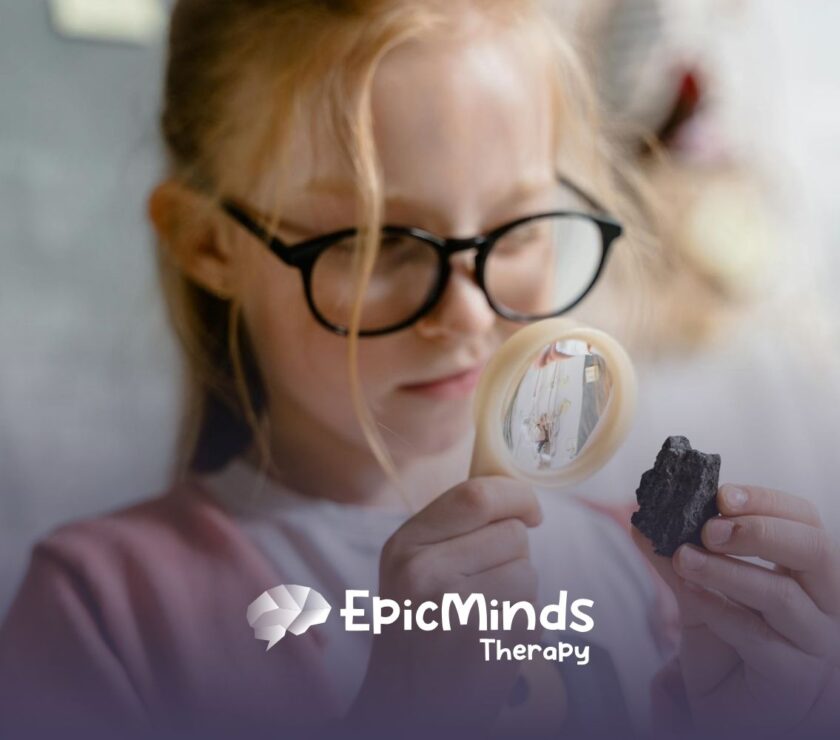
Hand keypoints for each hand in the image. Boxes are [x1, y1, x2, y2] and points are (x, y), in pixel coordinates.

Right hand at [346, 477, 542, 734]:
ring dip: (518, 594)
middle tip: (484, 586)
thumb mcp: (414, 566)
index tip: (531, 510)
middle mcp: (423, 571)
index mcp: (405, 544)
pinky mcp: (484, 642)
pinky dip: (520, 626)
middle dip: (514, 556)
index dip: (516, 495)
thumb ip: (454, 526)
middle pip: (513, 534)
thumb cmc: (421, 627)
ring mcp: (454, 607)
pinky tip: (489, 642)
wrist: (408, 703)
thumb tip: (515, 491)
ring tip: (482, 617)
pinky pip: (532, 612)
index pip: (476, 495)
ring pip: (528, 573)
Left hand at [633, 484, 839, 737]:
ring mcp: (815, 641)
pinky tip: (689, 592)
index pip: (805, 521)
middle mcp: (823, 603)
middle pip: (813, 550)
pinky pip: (758, 636)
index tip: (722, 494)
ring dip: (726, 571)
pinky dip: (719, 608)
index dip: (767, 502)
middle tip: (708, 528)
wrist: (726, 706)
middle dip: (758, 530)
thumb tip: (641, 522)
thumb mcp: (696, 589)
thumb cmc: (722, 643)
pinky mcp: (795, 677)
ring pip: (781, 595)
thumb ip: (676, 556)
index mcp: (806, 570)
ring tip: (682, 557)